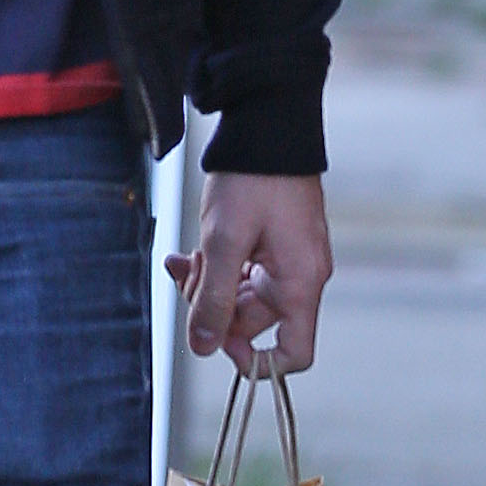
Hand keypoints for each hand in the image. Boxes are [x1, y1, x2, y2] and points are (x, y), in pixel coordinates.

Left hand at [168, 170, 332, 376]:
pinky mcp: (273, 245)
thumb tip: (203, 348)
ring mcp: (287, 260)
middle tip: (185, 275)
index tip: (218, 341)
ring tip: (185, 256)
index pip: (294, 353)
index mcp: (300, 283)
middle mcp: (300, 277)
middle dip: (212, 307)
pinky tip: (189, 251)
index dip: (256, 361)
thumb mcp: (223, 243)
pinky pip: (241, 273)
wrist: (267, 124)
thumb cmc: (253, 179)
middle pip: (254, 323)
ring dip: (207, 284)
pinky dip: (214, 267)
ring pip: (240, 297)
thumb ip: (212, 299)